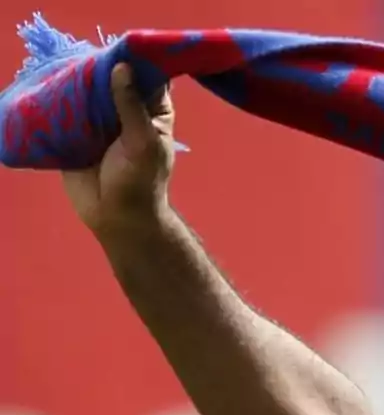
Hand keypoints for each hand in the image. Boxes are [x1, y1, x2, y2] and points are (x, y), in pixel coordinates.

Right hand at [62, 63, 176, 232]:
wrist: (116, 218)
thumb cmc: (140, 182)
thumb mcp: (142, 142)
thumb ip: (132, 106)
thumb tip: (123, 68)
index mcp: (153, 112)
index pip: (148, 77)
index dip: (137, 62)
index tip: (122, 49)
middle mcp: (128, 112)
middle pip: (114, 80)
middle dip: (101, 70)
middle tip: (87, 62)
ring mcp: (102, 121)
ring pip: (89, 92)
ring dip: (78, 83)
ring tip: (68, 72)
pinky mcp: (78, 132)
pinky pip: (68, 110)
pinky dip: (60, 100)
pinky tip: (53, 88)